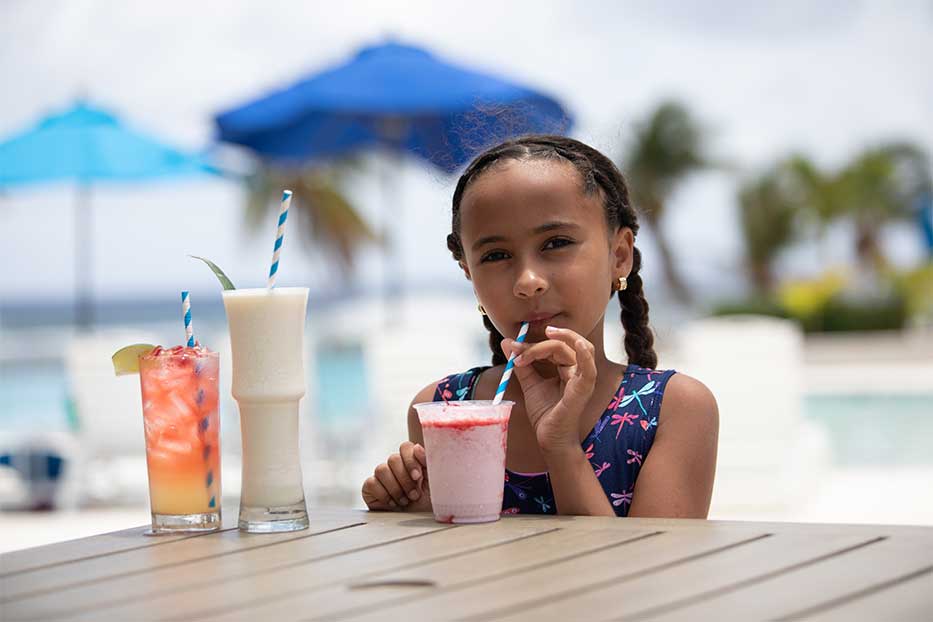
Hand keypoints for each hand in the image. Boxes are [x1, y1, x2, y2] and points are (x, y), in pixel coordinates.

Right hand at [362, 442, 431, 511]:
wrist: (418, 523)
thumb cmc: (429, 502)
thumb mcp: (434, 481)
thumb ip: (428, 462)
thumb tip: (418, 447)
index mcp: (412, 461)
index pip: (405, 447)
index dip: (410, 460)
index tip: (417, 476)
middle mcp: (396, 466)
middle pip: (393, 459)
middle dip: (405, 480)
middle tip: (414, 495)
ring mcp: (382, 476)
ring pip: (381, 469)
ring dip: (395, 488)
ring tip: (405, 501)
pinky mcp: (371, 488)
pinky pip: (371, 483)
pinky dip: (383, 494)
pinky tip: (392, 503)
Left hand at [502, 326, 597, 454]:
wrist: (549, 439)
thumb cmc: (545, 414)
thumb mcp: (530, 384)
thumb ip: (521, 364)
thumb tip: (507, 343)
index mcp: (567, 368)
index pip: (553, 346)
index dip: (532, 345)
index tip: (512, 348)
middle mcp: (577, 371)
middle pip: (563, 345)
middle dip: (538, 344)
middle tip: (518, 347)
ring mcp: (582, 379)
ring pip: (575, 348)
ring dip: (561, 339)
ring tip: (547, 333)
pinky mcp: (584, 389)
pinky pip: (589, 369)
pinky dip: (585, 354)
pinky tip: (578, 345)